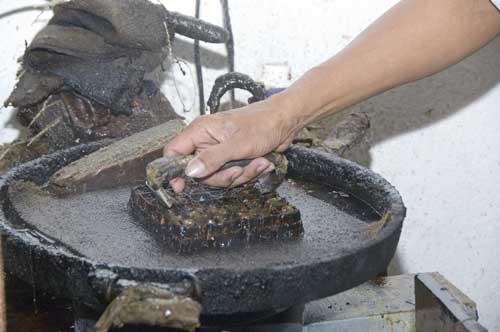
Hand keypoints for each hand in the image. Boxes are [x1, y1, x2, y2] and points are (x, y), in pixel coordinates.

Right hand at [163, 94, 300, 191]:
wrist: (286, 121)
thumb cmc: (263, 124)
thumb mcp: (238, 144)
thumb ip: (213, 158)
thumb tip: (190, 171)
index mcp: (201, 131)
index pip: (173, 151)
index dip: (174, 170)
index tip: (180, 186)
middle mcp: (207, 141)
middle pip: (199, 172)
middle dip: (221, 176)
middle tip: (238, 170)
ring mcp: (220, 151)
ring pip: (218, 177)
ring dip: (240, 174)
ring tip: (258, 161)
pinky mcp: (232, 159)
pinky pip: (233, 176)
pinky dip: (248, 172)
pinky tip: (261, 162)